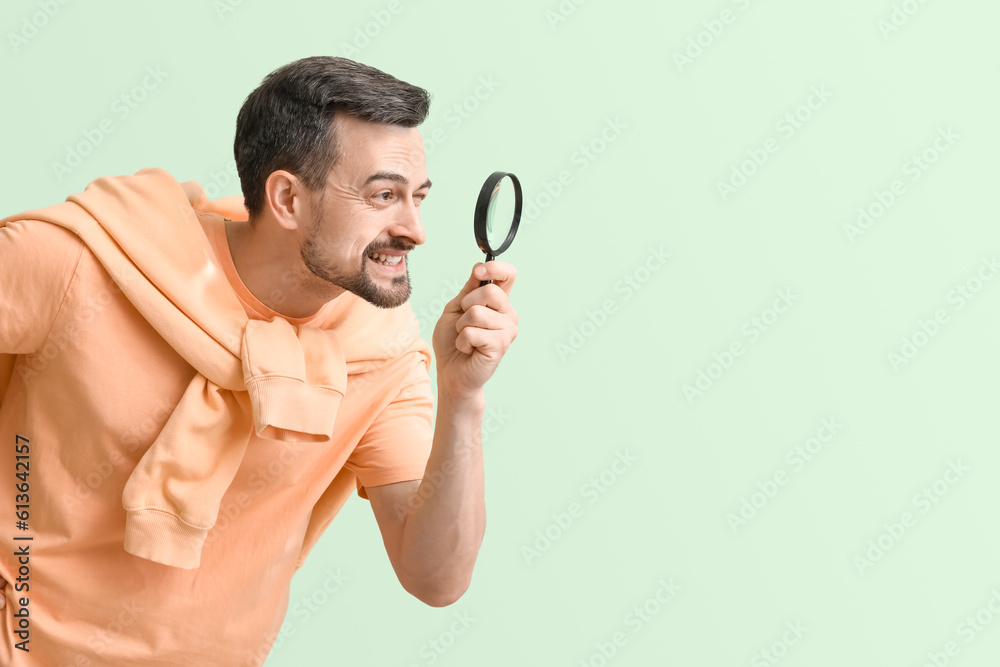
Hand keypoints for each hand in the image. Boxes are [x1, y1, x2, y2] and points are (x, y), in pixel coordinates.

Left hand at [432, 261, 517, 399]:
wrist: (451, 372)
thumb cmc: (452, 341)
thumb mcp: (455, 309)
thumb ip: (468, 290)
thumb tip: (479, 267)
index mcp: (499, 302)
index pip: (508, 274)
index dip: (495, 268)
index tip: (479, 273)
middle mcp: (508, 314)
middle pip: (490, 291)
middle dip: (466, 304)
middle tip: (463, 322)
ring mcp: (507, 330)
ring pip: (477, 312)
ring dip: (461, 326)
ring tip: (465, 338)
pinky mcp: (501, 345)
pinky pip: (473, 332)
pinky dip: (462, 340)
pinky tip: (468, 349)